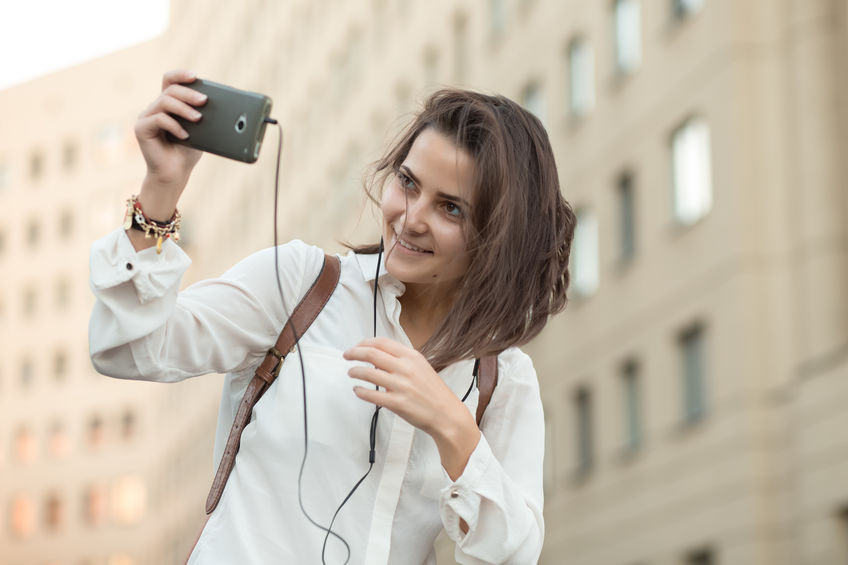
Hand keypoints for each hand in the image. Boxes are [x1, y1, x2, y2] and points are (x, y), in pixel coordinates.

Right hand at [133, 69, 205, 219]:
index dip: (180, 75)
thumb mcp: (201, 131)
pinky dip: (174, 125)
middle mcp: (155, 108)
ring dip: (184, 108)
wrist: (175, 174)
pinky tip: (185, 135)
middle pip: (170, 89)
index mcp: (168, 105)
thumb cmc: (188, 153)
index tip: (195, 76)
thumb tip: (225, 104)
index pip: (170, 81)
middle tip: (204, 101)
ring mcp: (146, 117)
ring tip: (198, 119)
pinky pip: (158, 119)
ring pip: (164, 101)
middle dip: (189, 93)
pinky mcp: (141, 128)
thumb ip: (204, 116)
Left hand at [343, 338, 479, 479]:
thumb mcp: (421, 367)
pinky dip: (360, 391)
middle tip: (347, 355)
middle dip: (354, 353)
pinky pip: (371, 395)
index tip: (357, 346)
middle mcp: (406, 368)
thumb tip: (377, 358)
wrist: (446, 414)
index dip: (365, 342)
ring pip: (368, 373)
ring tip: (351, 372)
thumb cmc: (433, 392)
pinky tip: (358, 390)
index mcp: (412, 357)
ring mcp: (400, 386)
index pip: (382, 343)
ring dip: (355, 371)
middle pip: (372, 354)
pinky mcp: (396, 403)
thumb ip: (401, 360)